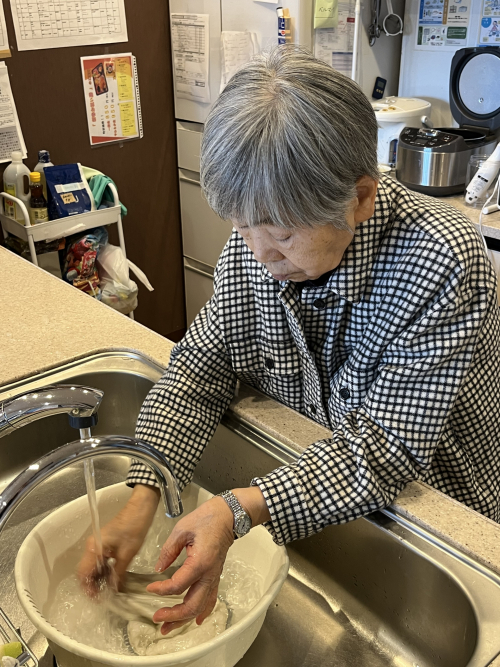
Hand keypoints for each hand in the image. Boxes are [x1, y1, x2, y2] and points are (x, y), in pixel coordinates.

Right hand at [78, 484, 159, 596]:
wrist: (140, 508)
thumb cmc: (134, 528)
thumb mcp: (128, 554)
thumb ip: (118, 573)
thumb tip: (113, 590)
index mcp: (94, 548)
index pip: (83, 574)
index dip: (88, 589)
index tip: (98, 599)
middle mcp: (92, 546)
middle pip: (85, 572)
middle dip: (92, 586)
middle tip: (104, 596)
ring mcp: (97, 544)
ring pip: (92, 567)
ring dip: (98, 579)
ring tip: (110, 590)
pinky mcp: (104, 543)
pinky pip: (99, 561)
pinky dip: (103, 570)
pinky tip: (113, 577)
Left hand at [147, 486, 270, 635]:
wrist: (227, 516)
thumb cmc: (207, 519)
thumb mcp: (182, 529)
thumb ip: (168, 550)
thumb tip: (159, 568)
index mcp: (200, 562)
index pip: (178, 585)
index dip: (161, 590)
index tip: (150, 587)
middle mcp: (209, 574)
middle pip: (192, 605)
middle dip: (173, 615)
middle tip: (157, 618)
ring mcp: (214, 577)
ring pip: (201, 607)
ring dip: (184, 619)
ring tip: (169, 628)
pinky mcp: (216, 576)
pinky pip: (211, 599)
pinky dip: (203, 612)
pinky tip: (194, 620)